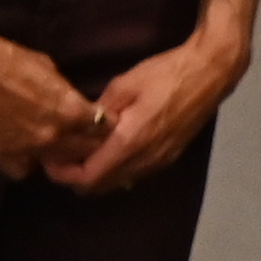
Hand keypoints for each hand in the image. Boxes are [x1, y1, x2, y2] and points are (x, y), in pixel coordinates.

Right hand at [0, 33, 100, 181]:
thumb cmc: (6, 58)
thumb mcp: (48, 68)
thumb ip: (66, 92)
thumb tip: (75, 104)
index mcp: (70, 109)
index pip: (105, 128)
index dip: (105, 125)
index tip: (101, 123)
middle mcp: (54, 134)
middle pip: (87, 151)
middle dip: (89, 143)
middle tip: (84, 138)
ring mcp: (28, 149)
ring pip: (59, 165)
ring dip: (61, 156)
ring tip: (58, 146)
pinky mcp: (2, 157)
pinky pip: (24, 170)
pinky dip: (27, 163)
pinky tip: (25, 152)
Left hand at [45, 12, 248, 192]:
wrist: (210, 73)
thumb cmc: (165, 74)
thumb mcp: (124, 85)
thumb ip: (99, 112)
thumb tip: (81, 127)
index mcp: (129, 143)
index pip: (87, 178)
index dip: (63, 175)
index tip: (50, 160)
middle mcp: (144, 160)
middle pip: (100, 187)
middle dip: (76, 178)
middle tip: (61, 157)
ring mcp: (159, 162)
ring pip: (118, 182)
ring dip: (97, 174)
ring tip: (83, 151)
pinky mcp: (170, 157)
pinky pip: (134, 174)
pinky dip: (116, 169)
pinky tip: (110, 148)